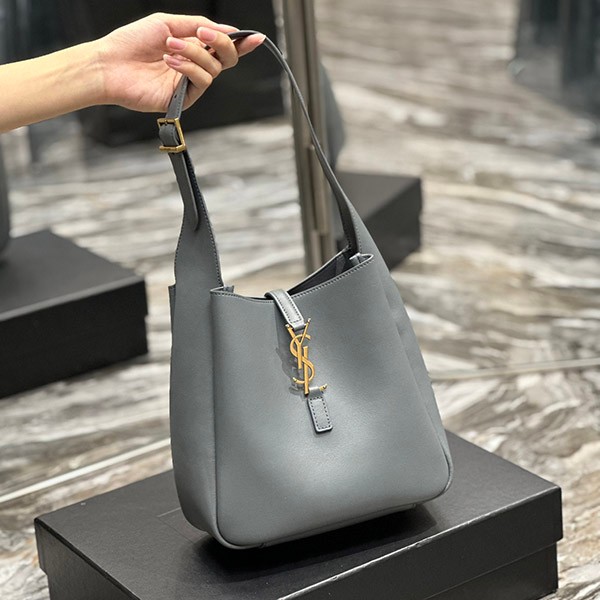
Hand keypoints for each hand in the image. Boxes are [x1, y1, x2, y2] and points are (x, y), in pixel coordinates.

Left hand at [96, 13, 264, 112]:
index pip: (222, 47)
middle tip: (204, 34)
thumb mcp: (167, 22)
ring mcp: (190, 83)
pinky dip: (189, 67)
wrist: (110, 64)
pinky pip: (202, 81)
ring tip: (170, 46)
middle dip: (221, 44)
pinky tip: (170, 61)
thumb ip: (198, 24)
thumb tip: (226, 30)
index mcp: (192, 47)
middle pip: (227, 59)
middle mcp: (194, 66)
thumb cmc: (132, 42)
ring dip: (194, 53)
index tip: (255, 38)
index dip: (241, 43)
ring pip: (213, 69)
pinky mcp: (184, 98)